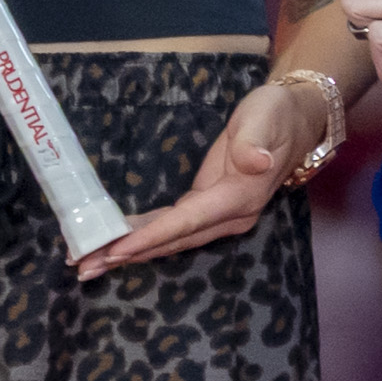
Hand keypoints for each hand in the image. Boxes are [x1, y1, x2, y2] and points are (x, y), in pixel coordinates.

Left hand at [76, 65, 349, 279]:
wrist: (297, 120)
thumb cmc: (277, 114)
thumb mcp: (267, 117)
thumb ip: (256, 140)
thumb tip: (254, 162)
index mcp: (239, 197)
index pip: (188, 221)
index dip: (152, 236)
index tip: (117, 249)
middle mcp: (229, 216)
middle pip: (173, 241)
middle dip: (127, 254)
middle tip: (84, 266)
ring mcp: (218, 216)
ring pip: (169, 240)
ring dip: (129, 252)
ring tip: (88, 262)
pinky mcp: (207, 208)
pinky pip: (172, 229)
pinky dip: (142, 238)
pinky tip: (116, 243)